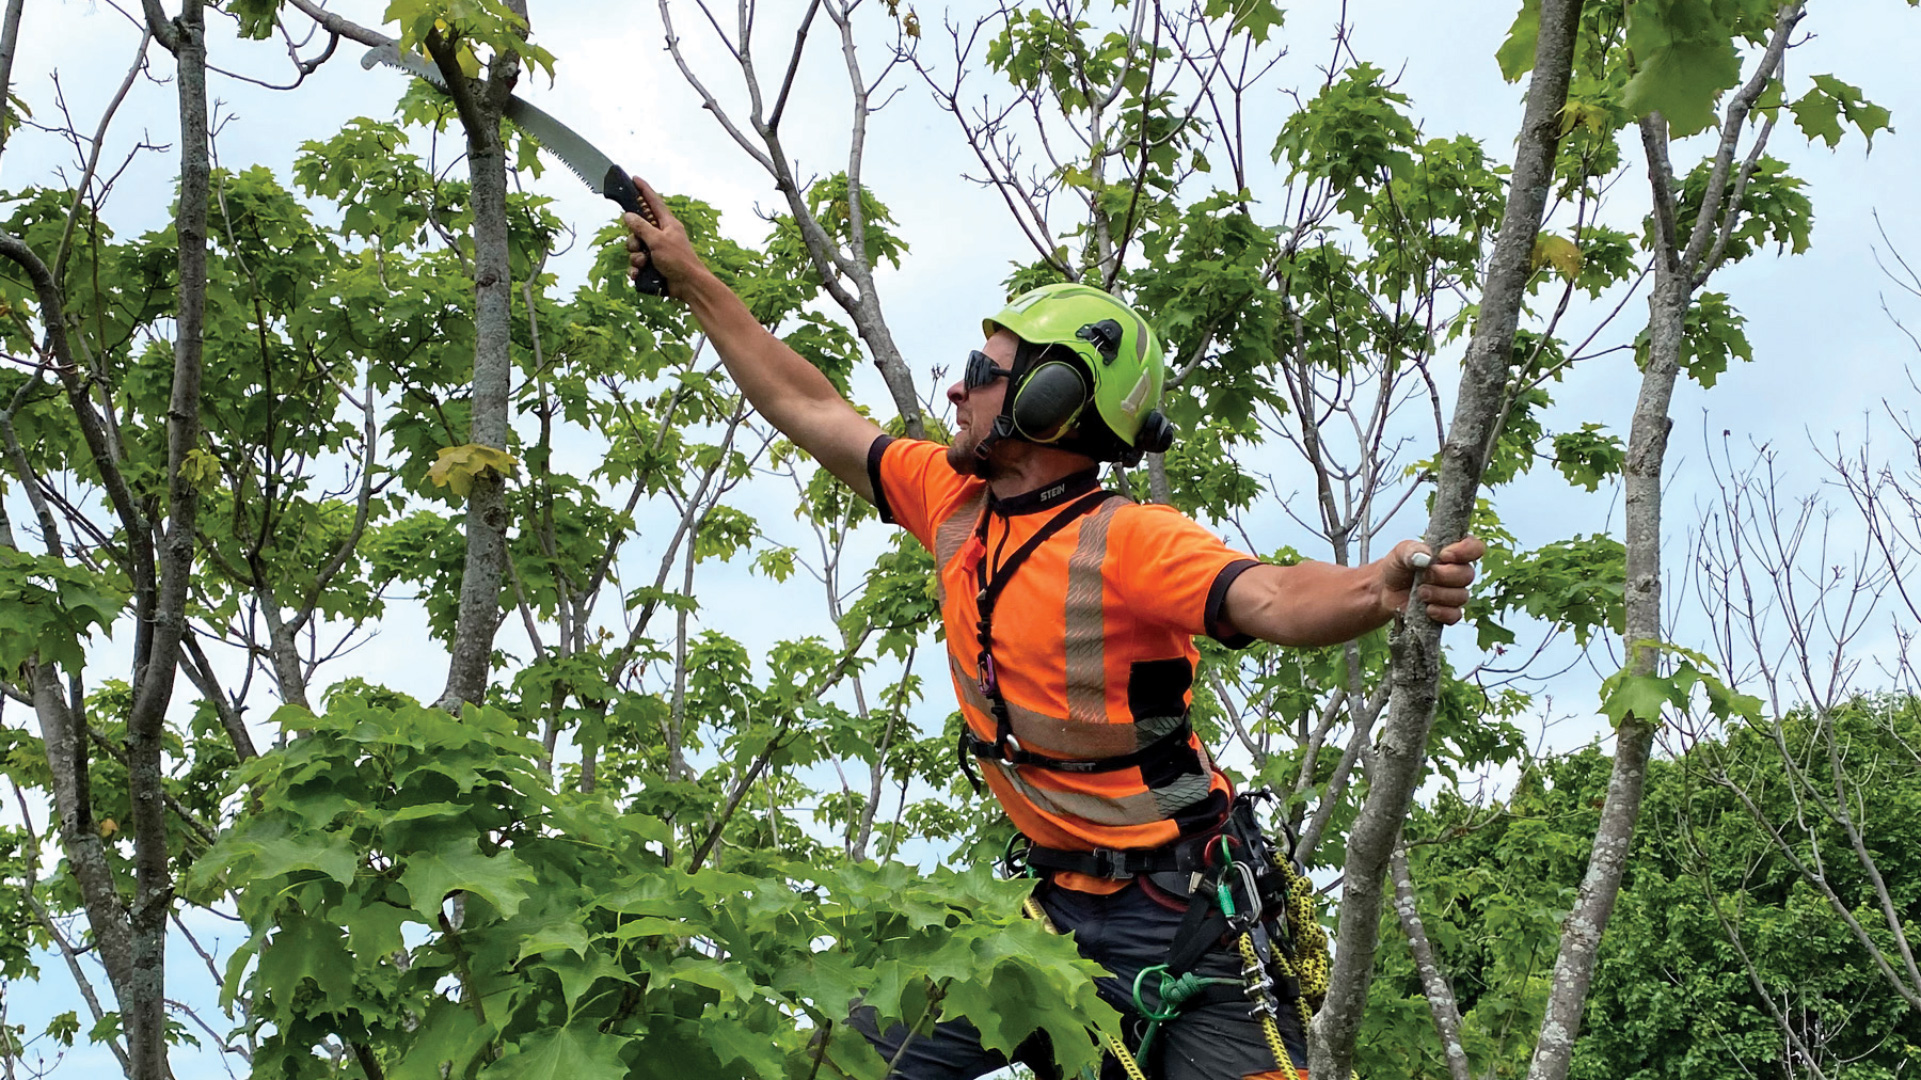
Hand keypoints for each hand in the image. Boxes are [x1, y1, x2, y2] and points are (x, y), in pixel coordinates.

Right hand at [622, 176, 699, 296]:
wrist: (688, 286)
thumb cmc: (679, 260)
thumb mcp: (657, 240)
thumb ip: (641, 227)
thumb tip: (628, 215)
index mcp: (667, 224)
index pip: (653, 201)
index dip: (643, 190)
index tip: (634, 178)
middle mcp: (662, 235)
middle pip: (637, 229)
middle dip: (633, 239)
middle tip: (639, 246)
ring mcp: (657, 250)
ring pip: (635, 248)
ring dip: (635, 257)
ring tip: (643, 263)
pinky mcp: (653, 265)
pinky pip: (637, 264)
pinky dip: (636, 270)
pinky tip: (639, 274)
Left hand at [1381, 536, 1485, 624]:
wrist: (1385, 591)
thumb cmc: (1397, 567)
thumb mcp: (1400, 553)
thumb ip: (1412, 550)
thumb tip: (1425, 557)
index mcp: (1452, 552)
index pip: (1475, 548)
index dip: (1466, 552)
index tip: (1444, 556)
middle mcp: (1457, 572)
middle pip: (1468, 574)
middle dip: (1445, 576)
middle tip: (1424, 576)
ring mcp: (1453, 593)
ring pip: (1462, 596)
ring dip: (1439, 594)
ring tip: (1420, 592)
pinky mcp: (1447, 611)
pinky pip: (1455, 615)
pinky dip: (1442, 612)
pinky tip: (1428, 609)